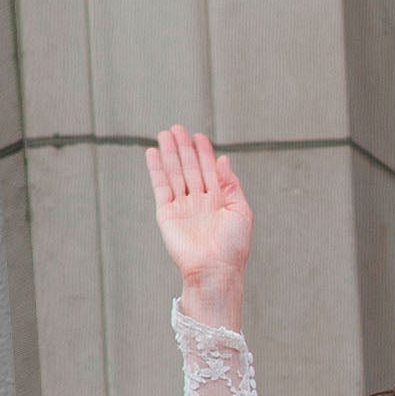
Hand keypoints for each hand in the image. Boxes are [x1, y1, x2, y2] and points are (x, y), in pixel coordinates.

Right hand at [145, 126, 252, 315]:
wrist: (215, 268)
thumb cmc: (233, 245)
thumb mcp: (241, 211)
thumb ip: (231, 185)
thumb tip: (224, 160)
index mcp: (219, 200)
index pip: (209, 170)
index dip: (204, 153)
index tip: (199, 136)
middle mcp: (200, 201)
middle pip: (190, 168)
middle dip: (184, 148)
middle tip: (178, 127)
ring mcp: (182, 206)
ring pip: (175, 174)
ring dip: (170, 154)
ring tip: (165, 134)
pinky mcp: (167, 213)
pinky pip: (160, 187)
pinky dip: (156, 170)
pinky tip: (153, 154)